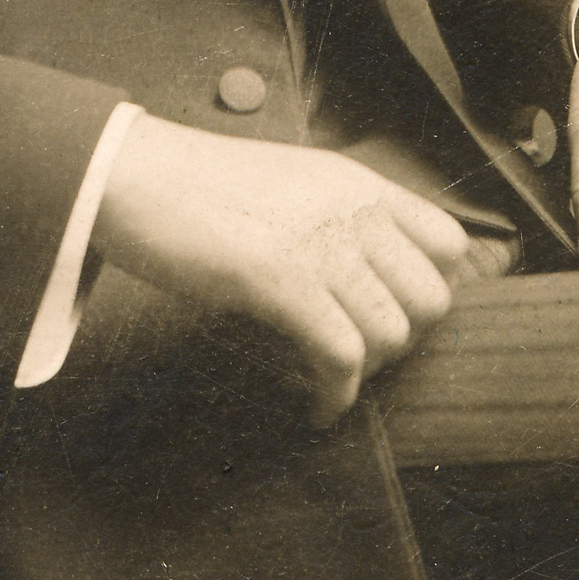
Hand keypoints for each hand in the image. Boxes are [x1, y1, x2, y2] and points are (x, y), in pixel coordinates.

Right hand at [92, 115, 470, 427]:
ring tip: (331, 378)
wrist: (132, 172)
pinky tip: (316, 407)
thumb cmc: (197, 186)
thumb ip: (336, 216)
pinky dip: (335, 395)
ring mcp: (318, 241)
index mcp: (354, 182)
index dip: (431, 290)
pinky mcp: (279, 278)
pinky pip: (341, 356)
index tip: (396, 316)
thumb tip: (368, 273)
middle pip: (431, 298)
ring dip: (367, 371)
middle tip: (360, 354)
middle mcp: (348, 208)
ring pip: (392, 332)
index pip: (447, 241)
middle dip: (404, 340)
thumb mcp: (290, 183)